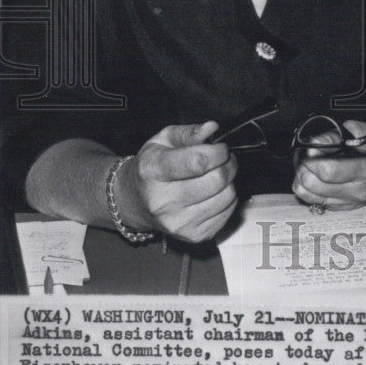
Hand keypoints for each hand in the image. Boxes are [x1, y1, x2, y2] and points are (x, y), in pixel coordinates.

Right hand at [117, 121, 237, 242]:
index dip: (217, 152)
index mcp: (153, 171)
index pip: (197, 161)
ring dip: (229, 182)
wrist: (136, 201)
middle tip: (224, 159)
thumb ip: (188, 133)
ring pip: (226, 197)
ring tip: (217, 175)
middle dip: (228, 165)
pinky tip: (213, 193)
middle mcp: (163, 201)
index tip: (220, 148)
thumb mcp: (162, 140)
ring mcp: (178, 222)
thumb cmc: (151, 168)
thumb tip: (212, 128)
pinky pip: (227, 213)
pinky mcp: (193, 236)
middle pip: (216, 180)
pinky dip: (227, 200)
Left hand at [292, 119, 365, 209]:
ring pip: (309, 197)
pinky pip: (316, 202)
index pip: (326, 171)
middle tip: (304, 154)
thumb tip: (311, 143)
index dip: (310, 157)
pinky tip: (317, 176)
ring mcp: (353, 203)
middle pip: (312, 186)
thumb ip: (334, 137)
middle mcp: (359, 191)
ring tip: (308, 164)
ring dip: (302, 179)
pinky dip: (310, 189)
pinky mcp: (347, 208)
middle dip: (302, 167)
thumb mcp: (363, 131)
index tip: (308, 147)